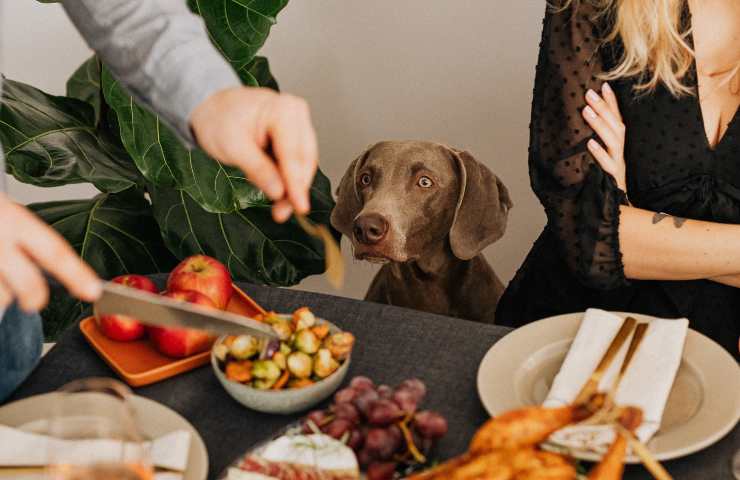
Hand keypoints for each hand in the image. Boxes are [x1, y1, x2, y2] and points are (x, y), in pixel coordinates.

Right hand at [0, 195, 100, 311]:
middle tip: (33, 302)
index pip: (54, 250)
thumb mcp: (8, 218)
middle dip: (33, 298)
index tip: (94, 291)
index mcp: (14, 220)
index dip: (76, 273)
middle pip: (26, 283)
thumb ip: (27, 244)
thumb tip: (53, 279)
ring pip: (1, 295)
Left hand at [190, 87, 318, 222]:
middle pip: (304, 160)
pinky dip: (289, 179)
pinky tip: (278, 190)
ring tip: (279, 207)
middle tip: (283, 212)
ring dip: (293, 187)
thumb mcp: (232, 146)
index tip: (299, 207)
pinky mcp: (295, 135)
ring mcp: (298, 124)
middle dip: (295, 189)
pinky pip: (298, 162)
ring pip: (304, 163)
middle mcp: (296, 114)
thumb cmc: (218, 119)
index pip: (294, 154)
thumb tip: (279, 191)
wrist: (212, 107)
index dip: (297, 184)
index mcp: (283, 110)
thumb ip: (258, 169)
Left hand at [582, 82, 626, 192]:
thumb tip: (580, 123)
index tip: (603, 84)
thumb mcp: (601, 158)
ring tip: (586, 111)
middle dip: (604, 108)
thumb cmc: (603, 180)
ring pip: (614, 141)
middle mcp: (620, 152)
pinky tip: (589, 144)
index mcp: (617, 146)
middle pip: (616, 126)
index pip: (617, 119)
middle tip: (589, 93)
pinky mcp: (613, 179)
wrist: (614, 208)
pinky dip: (599, 153)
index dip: (612, 102)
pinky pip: (607, 165)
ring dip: (600, 125)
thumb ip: (595, 142)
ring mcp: (618, 165)